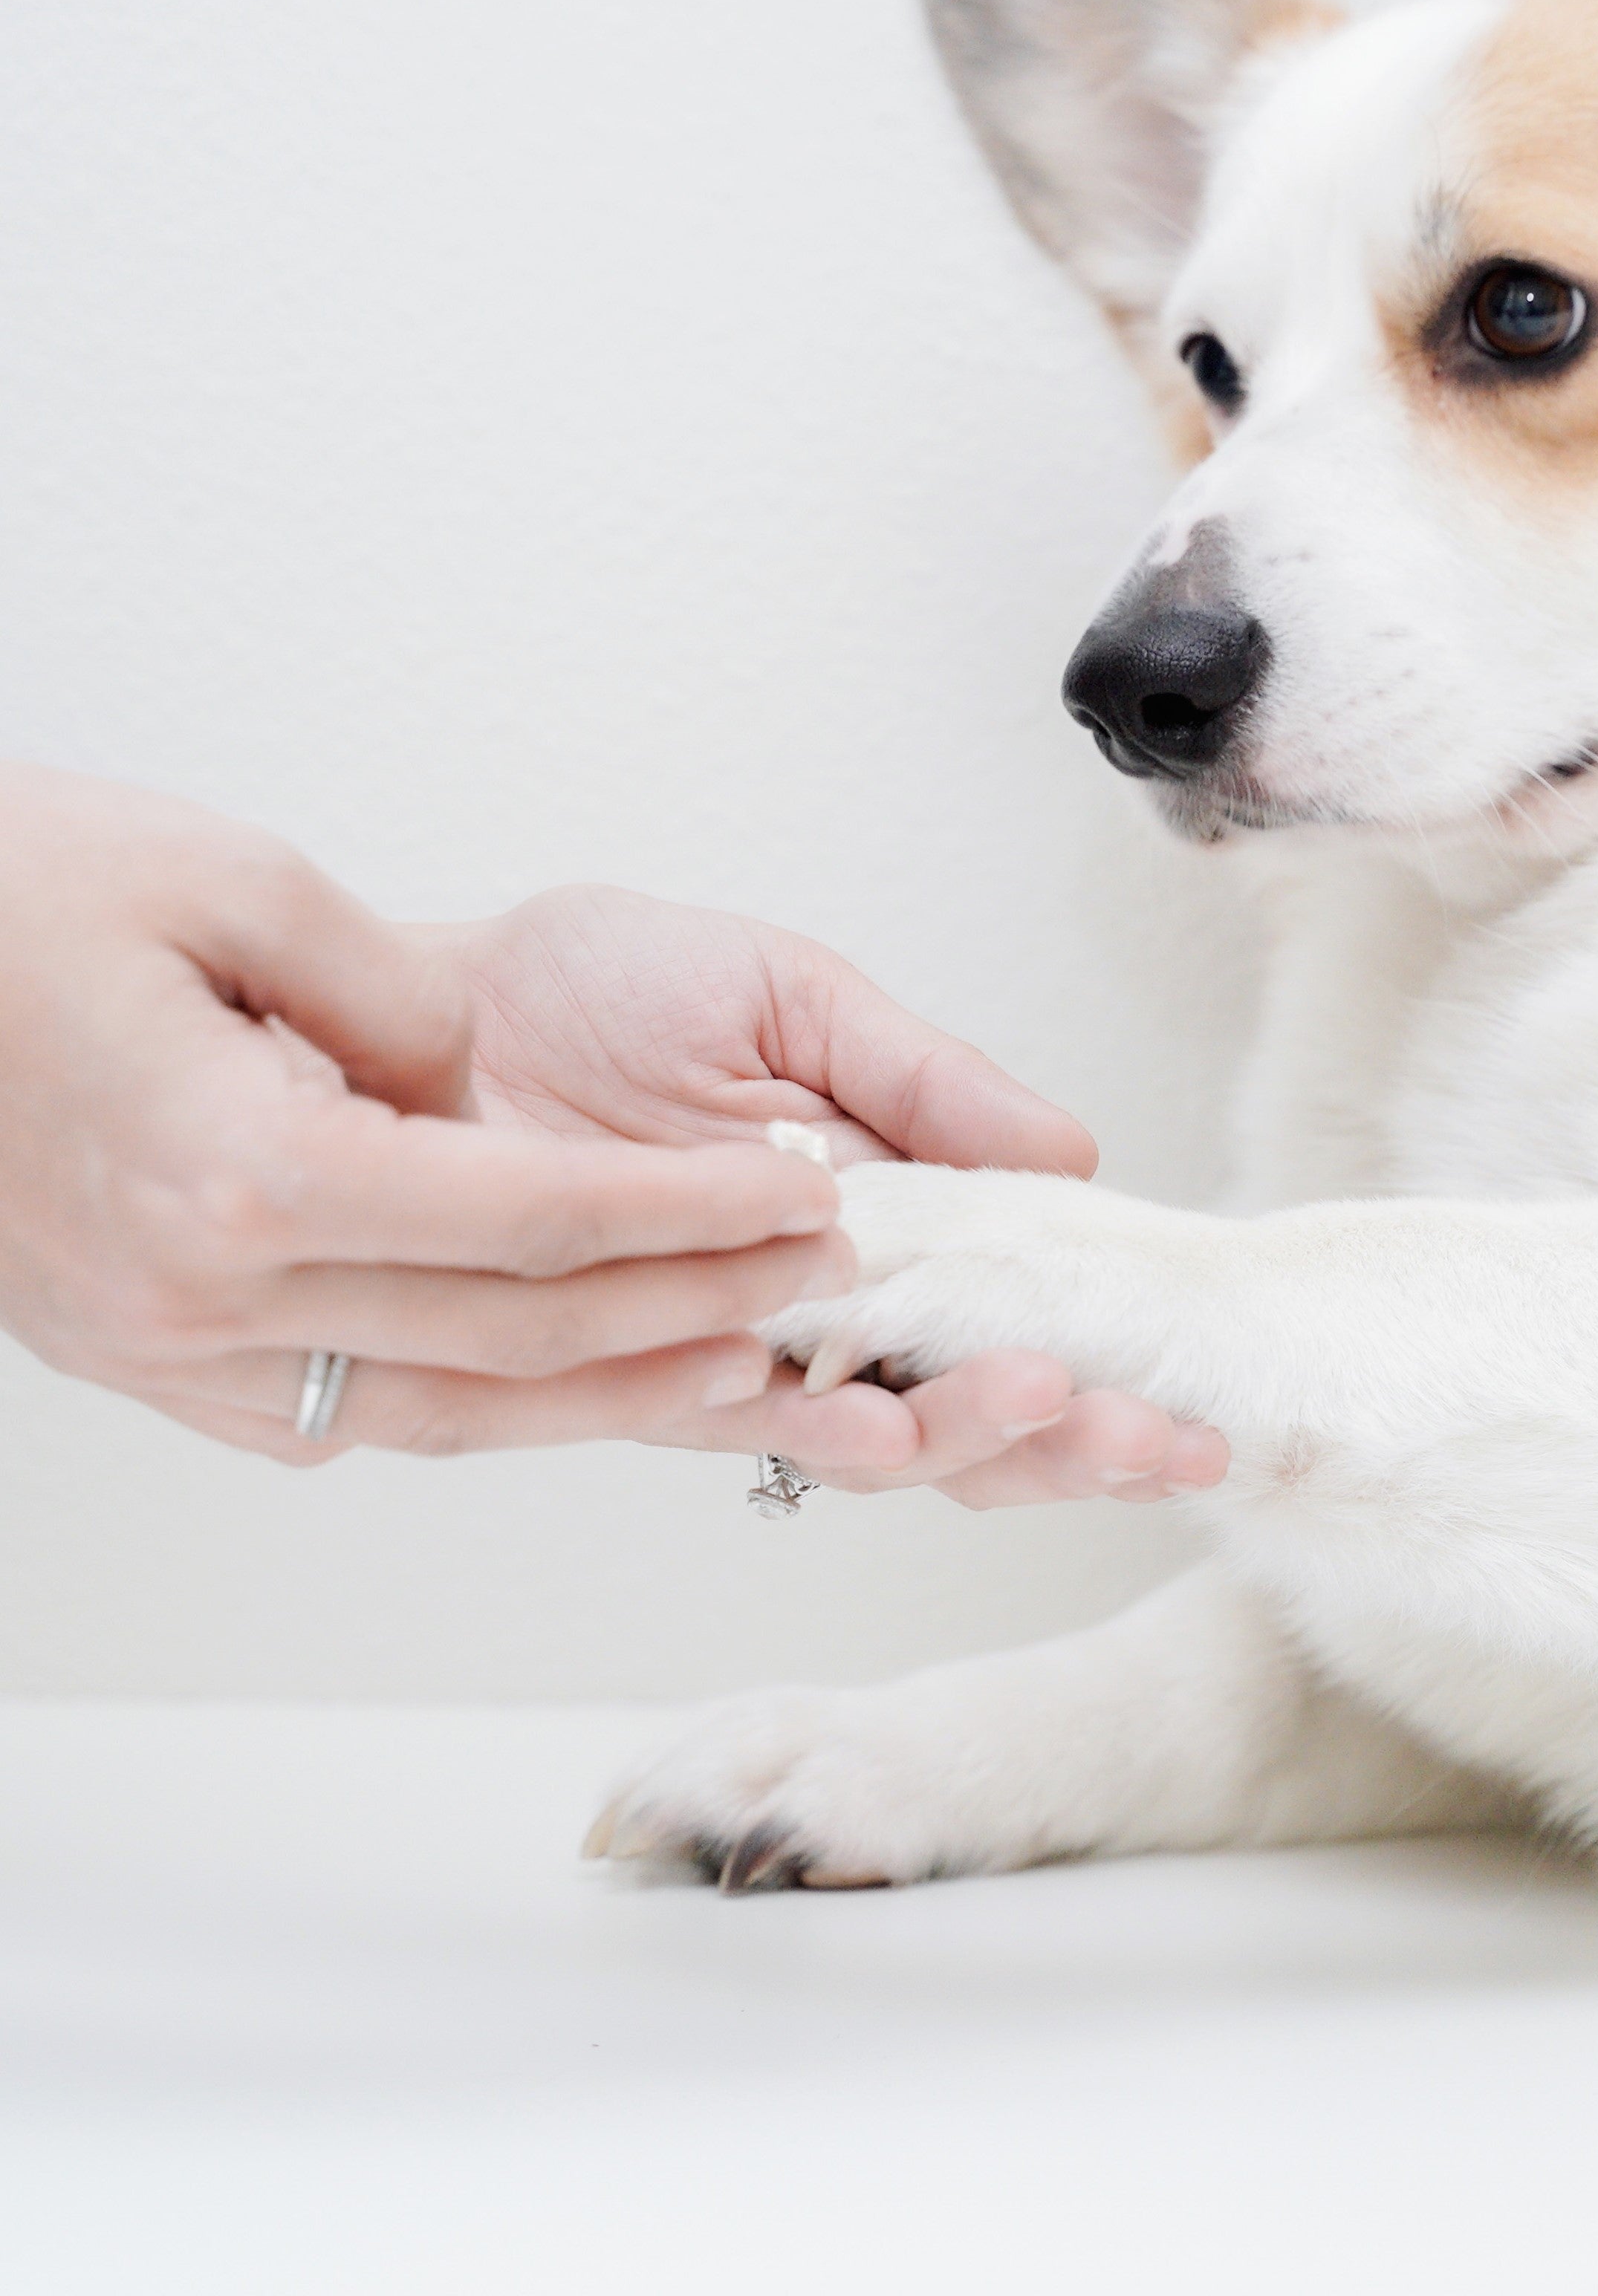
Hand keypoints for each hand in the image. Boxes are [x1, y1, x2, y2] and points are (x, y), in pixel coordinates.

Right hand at [0, 769, 851, 1459]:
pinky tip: (565, 1378)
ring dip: (604, 1393)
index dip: (693, 1218)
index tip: (806, 1197)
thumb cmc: (5, 899)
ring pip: (439, 1409)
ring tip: (740, 1358)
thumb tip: (480, 1083)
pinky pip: (339, 1413)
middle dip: (689, 1311)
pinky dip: (470, 1402)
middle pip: (514, 1338)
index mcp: (240, 1176)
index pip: (538, 1225)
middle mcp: (202, 1296)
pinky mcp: (139, 1362)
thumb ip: (391, 996)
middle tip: (817, 1280)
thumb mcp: (230, 882)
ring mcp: (161, 1351)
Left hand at [444, 886, 1226, 1504]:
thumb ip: (928, 1082)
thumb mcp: (795, 1001)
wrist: (403, 1013)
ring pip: (874, 1440)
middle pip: (969, 1414)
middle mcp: (817, 1312)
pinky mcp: (626, 1373)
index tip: (1191, 1401)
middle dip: (1076, 1443)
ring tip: (1049, 1408)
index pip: (1019, 1323)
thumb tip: (1078, 1150)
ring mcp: (729, 1350)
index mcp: (882, 1224)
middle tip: (1160, 1447)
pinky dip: (815, 1422)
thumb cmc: (587, 991)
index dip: (1108, 1372)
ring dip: (971, 1438)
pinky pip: (731, 1423)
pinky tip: (883, 1415)